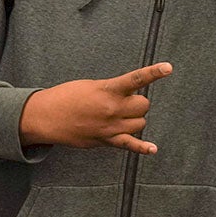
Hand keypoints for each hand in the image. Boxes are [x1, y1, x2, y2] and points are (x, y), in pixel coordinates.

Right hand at [19, 62, 171, 153]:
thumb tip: (127, 99)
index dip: (154, 73)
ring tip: (119, 117)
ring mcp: (111, 126)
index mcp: (108, 90)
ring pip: (141, 123)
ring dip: (135, 119)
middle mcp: (113, 108)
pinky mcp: (107, 140)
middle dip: (137, 103)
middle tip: (123, 102)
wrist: (46, 117)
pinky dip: (143, 148)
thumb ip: (112, 91)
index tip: (169, 67)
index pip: (136, 79)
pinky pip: (130, 145)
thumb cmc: (67, 97)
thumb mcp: (91, 86)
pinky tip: (153, 149)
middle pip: (144, 105)